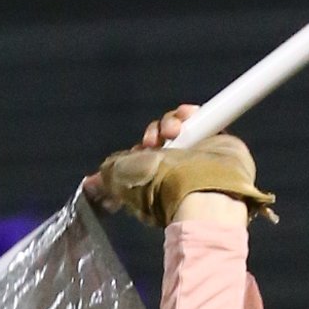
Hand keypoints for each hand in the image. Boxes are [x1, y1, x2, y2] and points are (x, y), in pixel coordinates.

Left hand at [84, 122, 274, 227]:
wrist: (205, 195)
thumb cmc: (166, 192)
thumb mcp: (126, 184)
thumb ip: (108, 178)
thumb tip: (88, 184)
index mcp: (157, 178)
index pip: (147, 152)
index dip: (145, 143)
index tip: (145, 145)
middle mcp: (178, 166)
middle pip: (163, 136)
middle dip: (157, 131)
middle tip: (156, 140)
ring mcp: (200, 154)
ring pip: (182, 125)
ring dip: (172, 121)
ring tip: (173, 130)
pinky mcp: (219, 143)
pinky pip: (204, 118)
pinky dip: (192, 113)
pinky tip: (190, 115)